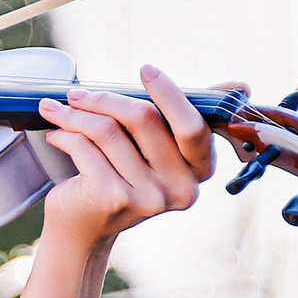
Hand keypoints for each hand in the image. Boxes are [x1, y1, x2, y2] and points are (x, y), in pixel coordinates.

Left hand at [33, 65, 229, 247]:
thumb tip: (241, 86)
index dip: (169, 93)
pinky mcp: (113, 199)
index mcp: (197, 171)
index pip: (192, 125)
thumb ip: (183, 117)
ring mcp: (147, 197)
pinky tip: (56, 134)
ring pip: (108, 131)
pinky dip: (65, 135)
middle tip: (76, 93)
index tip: (146, 70)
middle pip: (144, 119)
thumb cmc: (120, 178)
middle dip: (105, 98)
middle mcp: (179, 188)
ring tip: (57, 110)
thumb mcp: (154, 149)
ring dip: (75, 114)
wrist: (82, 228)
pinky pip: (85, 149)